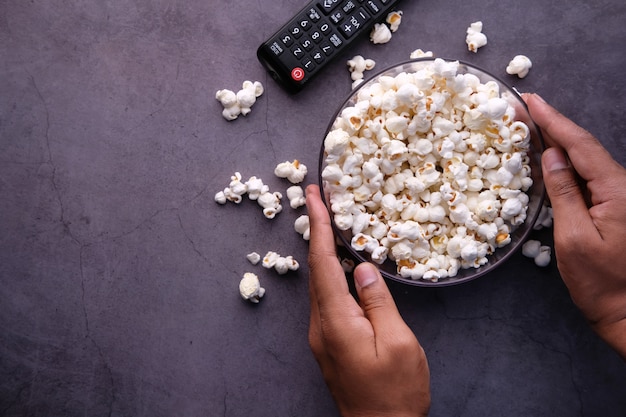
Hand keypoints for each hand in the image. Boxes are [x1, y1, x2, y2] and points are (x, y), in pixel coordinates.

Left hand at [305, 184, 430, 416]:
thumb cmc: (396, 393)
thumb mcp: (398, 344)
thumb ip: (378, 302)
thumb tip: (361, 267)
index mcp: (336, 321)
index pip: (322, 262)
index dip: (318, 225)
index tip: (313, 195)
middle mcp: (320, 325)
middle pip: (314, 268)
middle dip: (315, 229)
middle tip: (318, 198)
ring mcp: (321, 335)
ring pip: (319, 282)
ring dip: (321, 249)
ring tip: (329, 221)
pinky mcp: (329, 342)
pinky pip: (326, 298)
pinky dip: (329, 272)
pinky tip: (340, 263)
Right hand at [525, 94, 625, 358]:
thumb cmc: (602, 282)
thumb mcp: (574, 239)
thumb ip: (564, 194)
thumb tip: (551, 157)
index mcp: (616, 190)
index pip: (581, 146)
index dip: (554, 121)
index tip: (531, 100)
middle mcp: (621, 187)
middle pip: (583, 147)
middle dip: (552, 125)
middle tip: (523, 106)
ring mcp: (617, 197)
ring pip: (584, 160)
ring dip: (556, 141)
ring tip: (529, 125)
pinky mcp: (611, 208)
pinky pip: (585, 177)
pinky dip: (563, 164)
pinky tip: (547, 158)